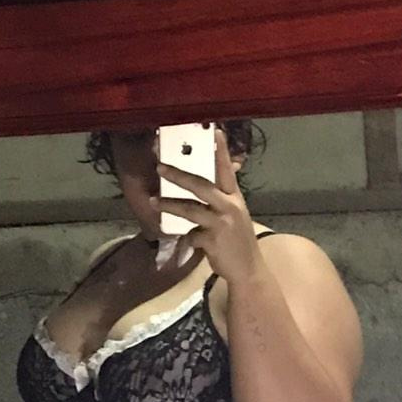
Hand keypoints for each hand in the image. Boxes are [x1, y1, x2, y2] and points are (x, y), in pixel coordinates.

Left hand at [151, 127, 263, 285]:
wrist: (248, 270)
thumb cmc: (239, 242)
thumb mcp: (236, 216)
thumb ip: (222, 201)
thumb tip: (209, 189)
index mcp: (235, 198)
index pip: (226, 170)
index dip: (220, 151)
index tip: (214, 131)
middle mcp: (229, 207)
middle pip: (201, 185)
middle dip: (178, 175)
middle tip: (160, 166)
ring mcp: (221, 224)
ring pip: (190, 209)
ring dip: (169, 204)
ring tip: (153, 201)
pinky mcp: (212, 241)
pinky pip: (191, 236)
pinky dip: (186, 240)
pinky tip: (185, 244)